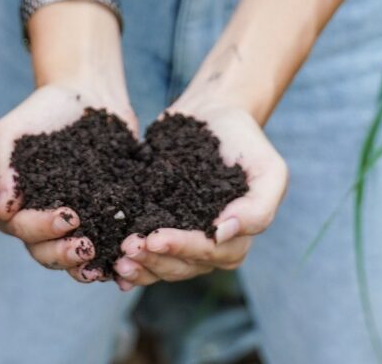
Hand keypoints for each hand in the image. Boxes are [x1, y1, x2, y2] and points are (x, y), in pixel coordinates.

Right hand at [0, 80, 136, 282]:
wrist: (87, 94)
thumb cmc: (42, 110)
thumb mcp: (11, 133)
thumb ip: (1, 170)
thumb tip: (2, 209)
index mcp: (16, 203)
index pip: (19, 228)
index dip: (41, 229)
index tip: (69, 216)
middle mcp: (41, 218)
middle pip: (43, 251)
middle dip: (63, 254)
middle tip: (87, 245)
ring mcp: (74, 221)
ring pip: (71, 257)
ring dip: (83, 265)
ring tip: (101, 261)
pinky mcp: (102, 218)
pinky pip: (104, 246)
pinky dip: (111, 257)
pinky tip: (124, 258)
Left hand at [111, 96, 286, 290]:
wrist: (213, 113)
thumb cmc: (244, 141)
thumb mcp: (268, 169)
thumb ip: (258, 207)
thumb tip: (223, 233)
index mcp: (237, 237)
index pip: (210, 253)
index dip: (183, 248)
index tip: (155, 238)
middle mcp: (210, 245)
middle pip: (184, 266)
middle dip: (155, 259)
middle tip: (128, 248)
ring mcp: (184, 237)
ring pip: (164, 265)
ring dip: (142, 266)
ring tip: (119, 258)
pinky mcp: (159, 225)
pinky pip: (148, 254)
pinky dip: (133, 265)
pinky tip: (113, 267)